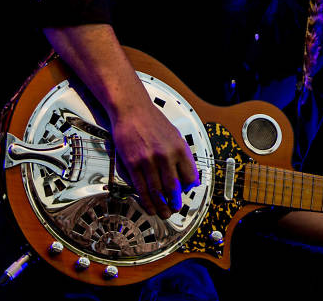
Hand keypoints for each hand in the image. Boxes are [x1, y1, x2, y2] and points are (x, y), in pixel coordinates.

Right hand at [111, 98, 199, 219]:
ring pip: (157, 191)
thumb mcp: (174, 134)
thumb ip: (181, 154)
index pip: (190, 177)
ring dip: (161, 206)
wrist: (132, 109)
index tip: (186, 194)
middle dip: (175, 203)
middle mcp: (166, 155)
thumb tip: (186, 175)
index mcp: (180, 148)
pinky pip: (141, 187)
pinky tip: (149, 206)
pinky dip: (146, 200)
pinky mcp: (133, 164)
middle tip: (174, 209)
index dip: (189, 190)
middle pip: (174, 188)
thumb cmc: (152, 120)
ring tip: (163, 213)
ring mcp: (149, 161)